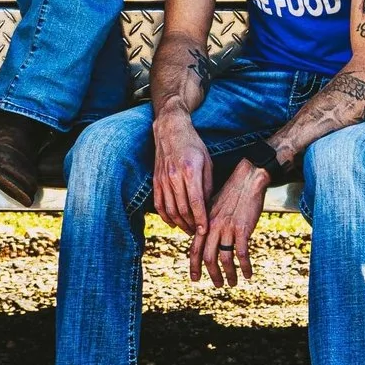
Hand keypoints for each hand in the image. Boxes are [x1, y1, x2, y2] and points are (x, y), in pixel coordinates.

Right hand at [150, 112, 211, 239]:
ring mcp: (163, 179)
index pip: (196, 202)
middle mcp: (175, 176)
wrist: (170, 130)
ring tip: (189, 230)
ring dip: (179, 223)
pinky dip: (165, 216)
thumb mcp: (207, 162)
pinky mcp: (156, 180)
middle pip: (182, 209)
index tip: (205, 231)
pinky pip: (158, 204)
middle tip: (198, 234)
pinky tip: (173, 222)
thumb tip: (208, 207)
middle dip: (191, 225)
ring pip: (170, 210)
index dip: (200, 219)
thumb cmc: (193, 145)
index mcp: (190, 171)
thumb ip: (207, 185)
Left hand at [192, 163, 267, 285]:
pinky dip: (245, 267)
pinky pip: (242, 254)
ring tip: (233, 282)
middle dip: (212, 274)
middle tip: (217, 285)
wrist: (247, 179)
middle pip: (208, 257)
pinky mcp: (243, 229)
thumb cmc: (232, 192)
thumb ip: (208, 222)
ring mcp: (228, 228)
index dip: (193, 265)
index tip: (194, 278)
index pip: (195, 248)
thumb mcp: (214, 206)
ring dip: (229, 274)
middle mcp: (213, 227)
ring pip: (225, 258)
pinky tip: (248, 274)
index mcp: (205, 222)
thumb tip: (205, 237)